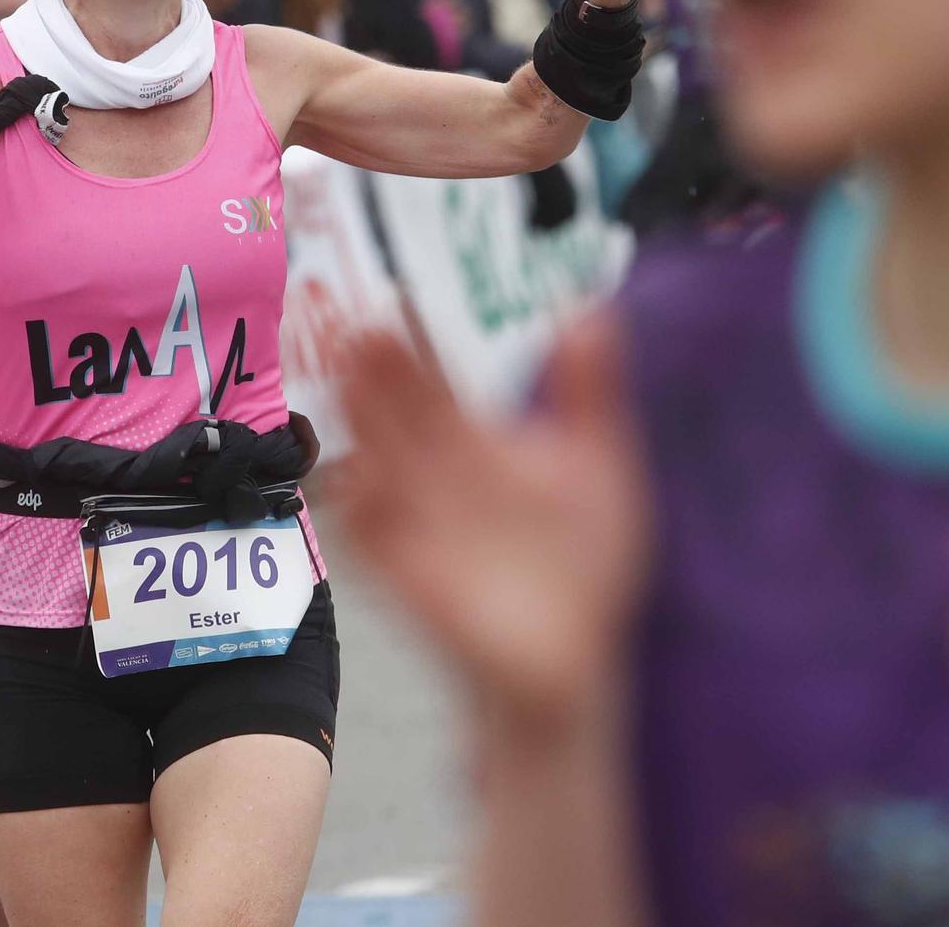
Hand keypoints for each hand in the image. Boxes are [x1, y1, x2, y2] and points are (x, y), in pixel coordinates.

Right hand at [335, 319, 648, 725]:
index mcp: (475, 440)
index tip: (392, 294)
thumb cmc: (585, 556)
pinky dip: (360, 513)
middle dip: (377, 371)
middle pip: (398, 413)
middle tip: (360, 323)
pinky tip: (354, 480)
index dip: (412, 341)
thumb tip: (590, 303)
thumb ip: (589, 387)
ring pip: (379, 462)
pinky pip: (372, 541)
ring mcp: (416, 523)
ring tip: (350, 379)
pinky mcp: (407, 577)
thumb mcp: (598, 460)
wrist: (575, 655)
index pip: (432, 380)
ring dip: (362, 424)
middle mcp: (436, 473)